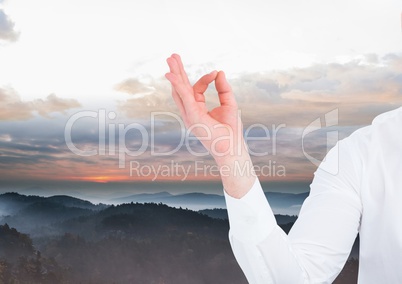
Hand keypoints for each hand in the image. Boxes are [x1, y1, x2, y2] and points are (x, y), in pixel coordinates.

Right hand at [165, 54, 254, 197]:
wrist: (232, 147)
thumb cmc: (231, 129)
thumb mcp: (229, 103)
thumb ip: (223, 88)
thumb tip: (219, 72)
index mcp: (197, 109)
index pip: (196, 89)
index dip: (205, 78)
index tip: (216, 73)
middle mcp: (190, 111)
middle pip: (181, 88)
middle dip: (178, 71)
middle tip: (172, 56)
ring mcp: (189, 115)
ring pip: (179, 91)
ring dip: (175, 75)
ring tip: (170, 59)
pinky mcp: (192, 116)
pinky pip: (184, 97)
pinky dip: (178, 85)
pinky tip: (172, 74)